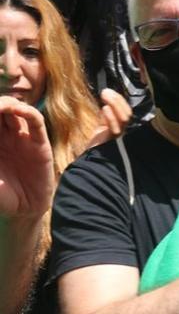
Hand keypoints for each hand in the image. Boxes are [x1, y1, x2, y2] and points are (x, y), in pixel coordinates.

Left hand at [0, 98, 54, 221]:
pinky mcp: (39, 143)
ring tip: (1, 107)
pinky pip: (36, 121)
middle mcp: (4, 136)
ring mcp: (22, 138)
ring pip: (15, 110)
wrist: (23, 210)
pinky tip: (18, 109)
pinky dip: (28, 111)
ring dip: (6, 104)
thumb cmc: (1, 197)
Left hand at [87, 88, 132, 149]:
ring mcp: (118, 135)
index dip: (119, 100)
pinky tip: (105, 108)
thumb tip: (106, 104)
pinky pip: (116, 128)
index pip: (125, 110)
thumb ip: (105, 117)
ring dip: (115, 103)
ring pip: (124, 117)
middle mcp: (122, 130)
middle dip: (117, 99)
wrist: (90, 161)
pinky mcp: (112, 140)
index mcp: (119, 126)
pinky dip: (111, 117)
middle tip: (106, 91)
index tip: (109, 92)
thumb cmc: (93, 145)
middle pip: (127, 112)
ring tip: (105, 95)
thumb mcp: (99, 127)